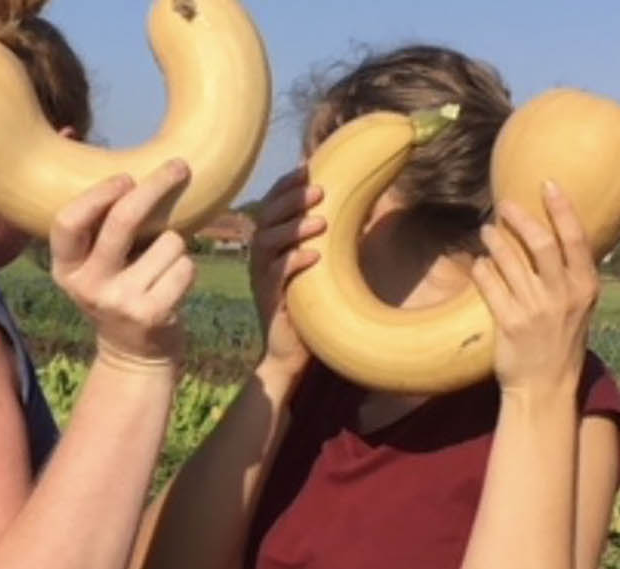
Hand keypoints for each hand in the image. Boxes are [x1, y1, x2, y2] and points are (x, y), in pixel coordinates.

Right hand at [49, 160, 196, 370]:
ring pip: (168, 242)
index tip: (126, 177)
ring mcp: (119, 302)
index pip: (68, 222)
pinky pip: (185, 267)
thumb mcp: (95, 268)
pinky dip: (187, 269)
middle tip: (178, 167)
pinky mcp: (151, 314)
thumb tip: (142, 175)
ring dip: (176, 246)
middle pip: (122, 220)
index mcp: (66, 269)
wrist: (134, 356)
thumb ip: (102, 233)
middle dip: (155, 186)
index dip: (98, 195)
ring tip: (163, 268)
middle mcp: (87, 285)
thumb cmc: (119, 294)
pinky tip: (174, 286)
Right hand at [249, 165, 324, 373]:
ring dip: (293, 229)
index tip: (306, 167)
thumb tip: (359, 203)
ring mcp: (262, 278)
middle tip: (319, 191)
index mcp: (270, 243)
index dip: (285, 186)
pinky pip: (275, 276)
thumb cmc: (309, 303)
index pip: (272, 205)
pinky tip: (314, 257)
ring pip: (266, 243)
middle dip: (291, 201)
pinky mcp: (269, 299)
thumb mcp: (319, 264)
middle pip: (266, 218)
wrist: (291, 350)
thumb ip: (328, 236)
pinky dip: (293, 263)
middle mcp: (260, 257)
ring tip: (320, 222)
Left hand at [471, 181, 598, 397]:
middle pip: (540, 243)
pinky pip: (490, 284)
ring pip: (510, 260)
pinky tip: (479, 264)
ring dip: (495, 240)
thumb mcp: (580, 307)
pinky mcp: (509, 323)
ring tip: (486, 232)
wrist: (545, 387)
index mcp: (585, 288)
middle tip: (504, 204)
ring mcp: (536, 310)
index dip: (561, 208)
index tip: (547, 184)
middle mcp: (563, 296)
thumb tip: (556, 236)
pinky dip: (482, 269)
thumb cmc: (561, 342)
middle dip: (520, 218)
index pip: (576, 238)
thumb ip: (571, 275)